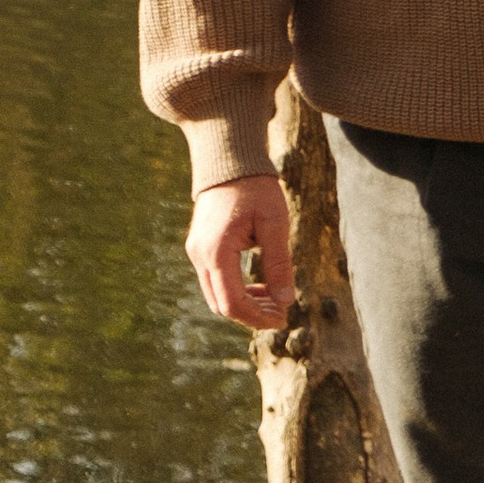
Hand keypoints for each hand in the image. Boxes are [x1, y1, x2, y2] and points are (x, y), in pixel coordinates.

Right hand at [188, 173, 293, 328]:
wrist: (230, 163)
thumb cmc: (255, 189)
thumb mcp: (275, 223)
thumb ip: (279, 262)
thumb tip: (286, 300)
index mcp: (216, 251)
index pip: (232, 302)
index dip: (257, 317)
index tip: (282, 319)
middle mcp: (199, 255)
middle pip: (221, 304)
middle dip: (252, 315)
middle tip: (283, 314)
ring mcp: (196, 253)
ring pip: (217, 295)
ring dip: (245, 304)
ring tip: (276, 301)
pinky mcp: (200, 249)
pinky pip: (216, 281)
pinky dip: (237, 290)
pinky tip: (261, 288)